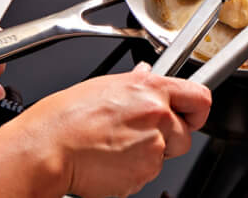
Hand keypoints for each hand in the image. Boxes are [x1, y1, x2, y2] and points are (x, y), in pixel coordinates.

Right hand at [0, 64, 211, 197]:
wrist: (47, 148)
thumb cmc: (65, 118)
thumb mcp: (102, 86)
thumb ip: (134, 83)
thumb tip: (147, 74)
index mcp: (149, 88)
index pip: (200, 97)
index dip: (197, 110)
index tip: (193, 114)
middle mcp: (157, 113)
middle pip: (186, 133)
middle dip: (168, 138)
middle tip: (138, 137)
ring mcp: (153, 145)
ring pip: (165, 155)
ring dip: (147, 155)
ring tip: (114, 147)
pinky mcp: (144, 171)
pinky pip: (148, 174)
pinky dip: (132, 172)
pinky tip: (109, 161)